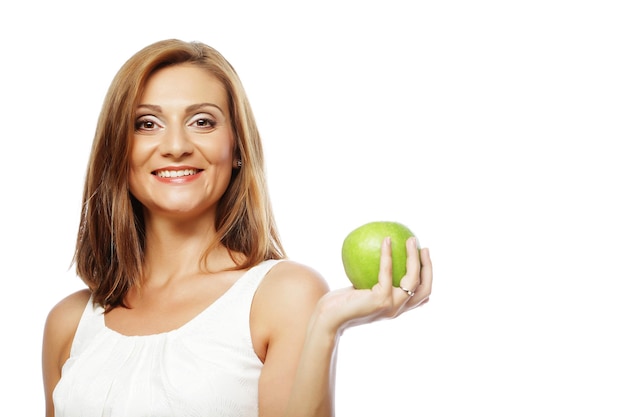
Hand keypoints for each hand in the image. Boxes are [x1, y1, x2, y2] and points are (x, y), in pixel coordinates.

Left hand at [316, 237, 431, 334]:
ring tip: (410, 240)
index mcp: (396, 308)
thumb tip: (376, 257)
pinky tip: (386, 240)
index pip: (421, 296)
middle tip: (423, 246)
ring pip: (413, 279)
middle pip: (425, 289)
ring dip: (414, 257)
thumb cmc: (340, 303)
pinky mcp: (381, 300)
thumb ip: (372, 280)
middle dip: (428, 267)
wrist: (328, 318)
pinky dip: (388, 254)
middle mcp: (397, 309)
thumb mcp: (361, 290)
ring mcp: (391, 306)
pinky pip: (387, 271)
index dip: (428, 276)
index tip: (424, 256)